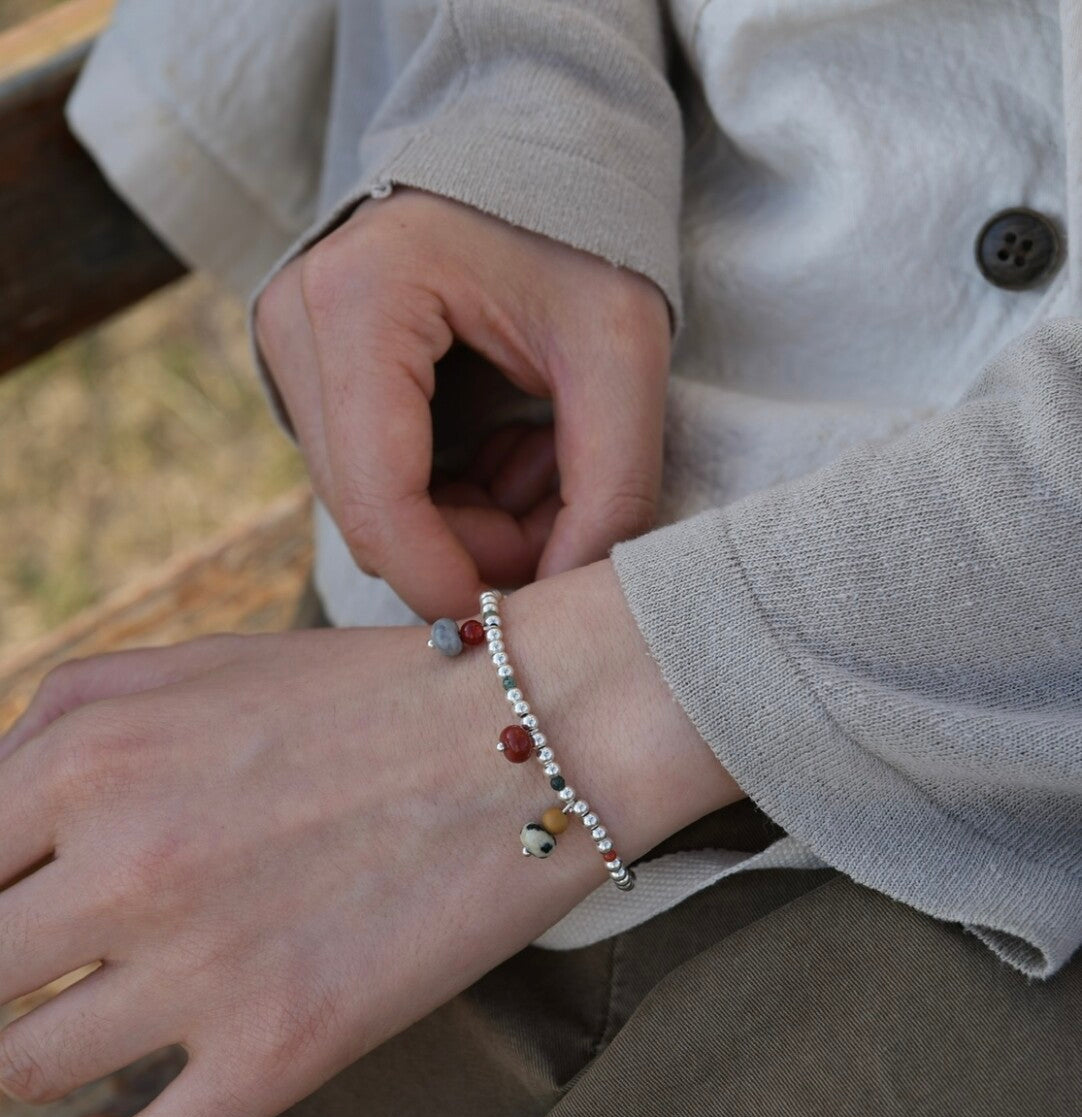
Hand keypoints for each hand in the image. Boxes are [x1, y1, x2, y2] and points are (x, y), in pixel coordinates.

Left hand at [0, 563, 737, 1116]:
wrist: (536, 733)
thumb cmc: (366, 694)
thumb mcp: (192, 663)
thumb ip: (58, 725)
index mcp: (89, 756)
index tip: (13, 923)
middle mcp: (127, 863)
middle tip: (38, 979)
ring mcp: (203, 965)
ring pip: (20, 1072)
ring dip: (29, 1065)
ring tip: (74, 1043)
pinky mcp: (281, 1050)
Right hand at [254, 189, 671, 618]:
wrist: (536, 152)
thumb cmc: (584, 234)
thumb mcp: (623, 354)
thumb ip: (608, 489)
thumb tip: (561, 603)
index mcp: (361, 300)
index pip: (379, 499)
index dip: (448, 581)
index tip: (520, 621)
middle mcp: (298, 322)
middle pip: (371, 514)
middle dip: (473, 549)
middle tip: (565, 522)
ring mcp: (292, 346)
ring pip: (371, 508)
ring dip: (467, 524)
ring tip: (545, 468)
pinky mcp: (309, 370)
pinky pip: (373, 480)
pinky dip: (449, 497)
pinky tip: (509, 455)